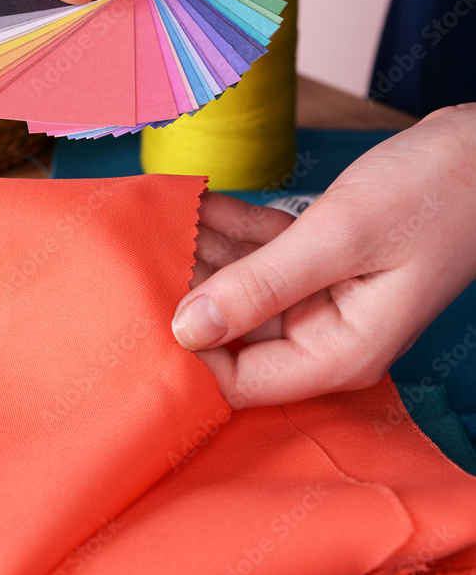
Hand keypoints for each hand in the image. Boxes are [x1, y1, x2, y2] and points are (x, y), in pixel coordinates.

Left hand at [172, 105, 475, 405]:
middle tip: (140, 251)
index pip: (238, 381)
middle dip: (188, 291)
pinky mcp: (321, 263)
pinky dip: (234, 231)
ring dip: (206, 253)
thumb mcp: (340, 237)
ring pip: (243, 288)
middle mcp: (325, 336)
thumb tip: (185, 328)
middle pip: (234, 332)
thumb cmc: (434, 194)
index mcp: (337, 353)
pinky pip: (263, 256)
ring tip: (160, 219)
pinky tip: (198, 202)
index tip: (142, 303)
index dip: (187, 349)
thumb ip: (261, 285)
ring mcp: (322, 299)